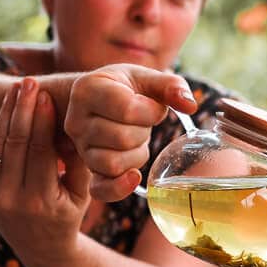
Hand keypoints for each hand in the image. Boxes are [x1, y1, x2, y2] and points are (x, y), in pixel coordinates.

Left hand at [0, 78, 91, 256]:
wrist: (39, 246)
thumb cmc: (68, 214)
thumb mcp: (83, 192)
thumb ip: (79, 162)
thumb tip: (74, 126)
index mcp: (41, 201)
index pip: (40, 150)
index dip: (42, 120)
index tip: (46, 95)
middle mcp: (9, 199)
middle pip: (14, 142)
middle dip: (22, 108)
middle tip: (28, 81)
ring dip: (3, 112)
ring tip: (15, 90)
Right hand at [63, 63, 197, 200]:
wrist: (97, 101)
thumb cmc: (124, 88)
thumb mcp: (145, 77)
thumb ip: (171, 85)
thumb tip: (190, 105)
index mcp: (88, 89)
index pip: (127, 109)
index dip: (150, 111)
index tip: (152, 106)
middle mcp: (76, 120)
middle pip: (121, 138)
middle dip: (144, 131)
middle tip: (142, 122)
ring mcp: (80, 147)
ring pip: (113, 164)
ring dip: (136, 154)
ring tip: (136, 138)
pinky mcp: (88, 169)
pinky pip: (100, 189)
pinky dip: (120, 188)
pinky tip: (135, 177)